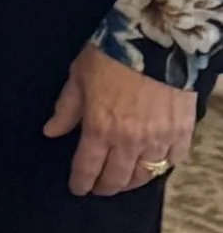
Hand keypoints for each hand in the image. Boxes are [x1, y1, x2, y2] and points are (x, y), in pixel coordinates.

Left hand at [45, 43, 195, 196]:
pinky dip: (161, 167)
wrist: (156, 43)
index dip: (81, 182)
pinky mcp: (182, 133)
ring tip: (123, 182)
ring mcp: (158, 139)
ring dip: (132, 183)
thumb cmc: (111, 56)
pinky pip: (172, 161)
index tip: (77, 189)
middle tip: (99, 189)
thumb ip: (66, 109)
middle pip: (117, 177)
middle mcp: (129, 141)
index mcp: (99, 127)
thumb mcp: (78, 77)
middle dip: (105, 187)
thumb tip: (50, 132)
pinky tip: (153, 166)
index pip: (88, 166)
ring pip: (145, 175)